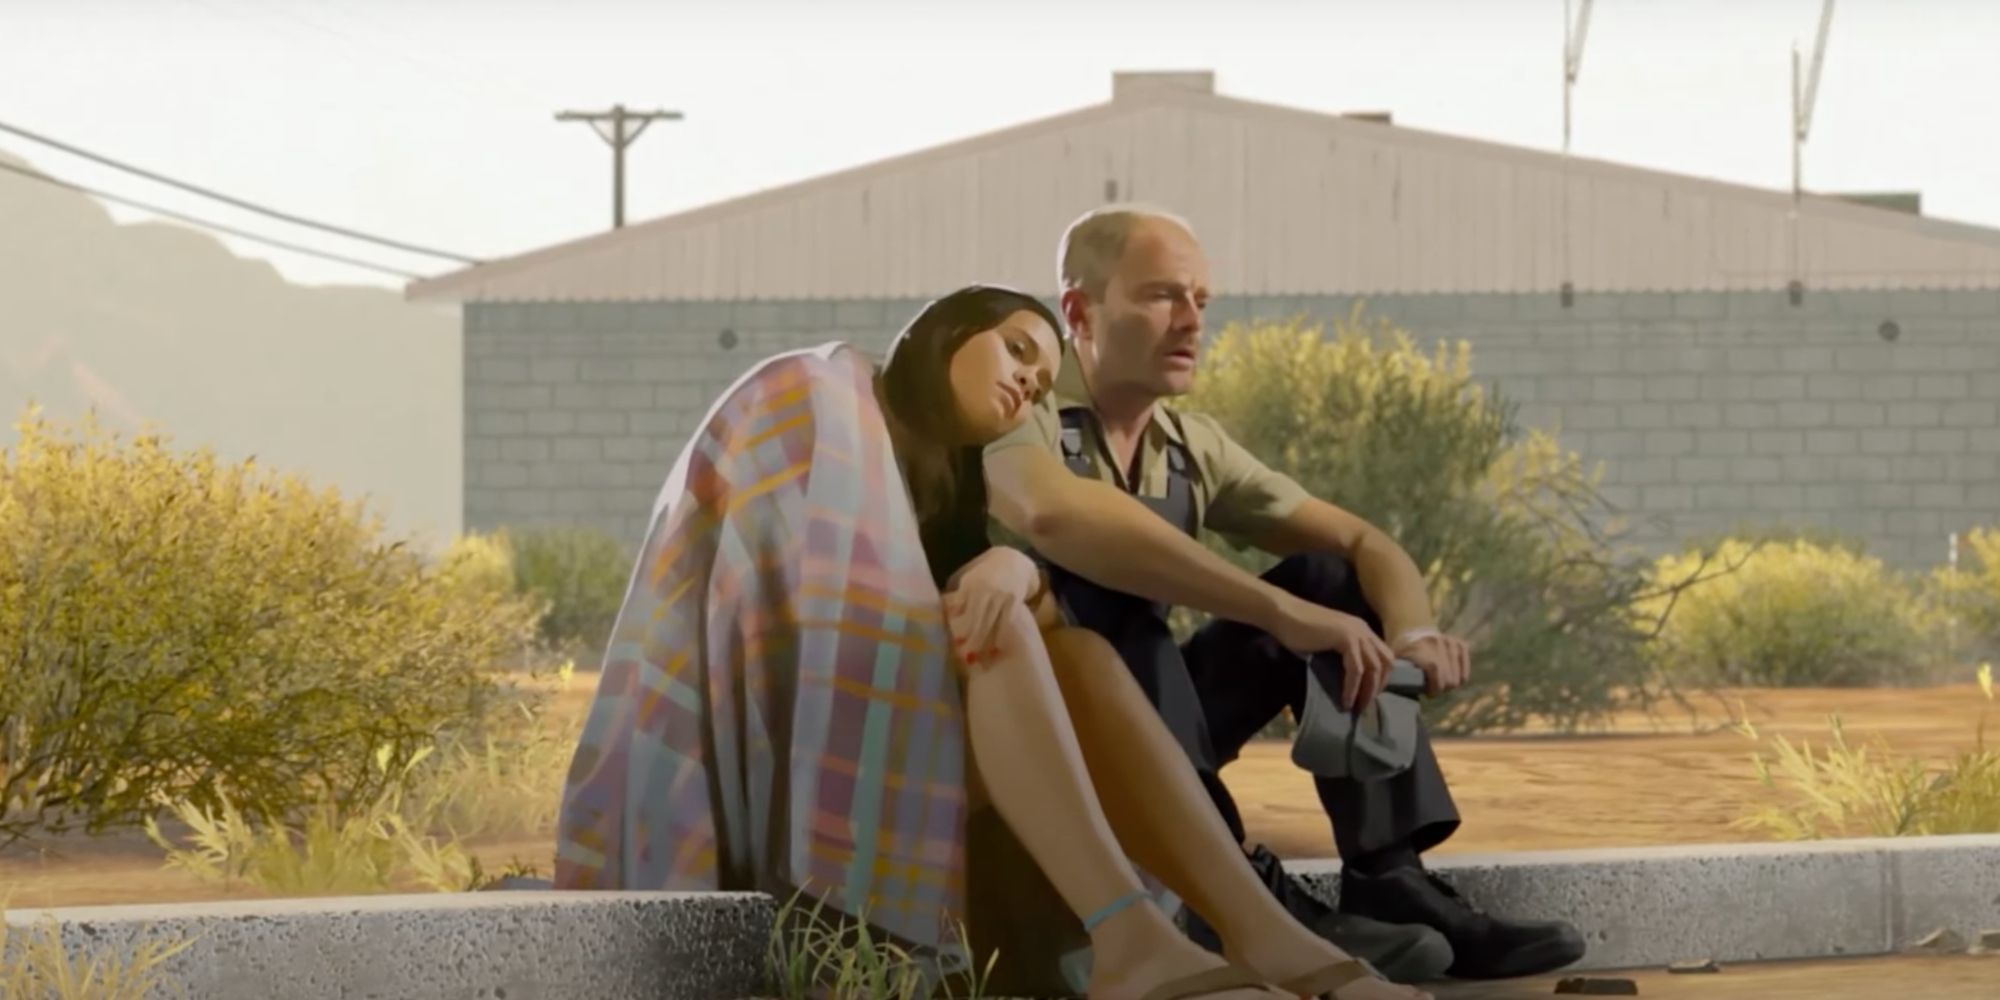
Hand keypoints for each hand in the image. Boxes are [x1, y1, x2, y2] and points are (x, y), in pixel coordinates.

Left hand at [942, 547, 1037, 668]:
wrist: (1013, 560)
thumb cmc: (986, 571)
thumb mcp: (969, 576)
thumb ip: (959, 594)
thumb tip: (947, 612)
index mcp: (970, 583)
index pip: (960, 608)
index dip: (956, 626)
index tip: (953, 642)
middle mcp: (985, 590)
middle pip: (975, 619)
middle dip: (970, 640)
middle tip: (965, 657)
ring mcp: (1001, 595)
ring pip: (991, 623)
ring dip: (985, 642)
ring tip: (980, 659)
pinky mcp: (1015, 600)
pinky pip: (1007, 621)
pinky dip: (1002, 635)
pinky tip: (998, 648)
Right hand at [1267, 595, 1394, 710]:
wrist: (1284, 615)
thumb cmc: (1299, 629)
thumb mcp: (1329, 642)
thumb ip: (1342, 654)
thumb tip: (1349, 680)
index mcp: (1361, 629)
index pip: (1384, 655)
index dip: (1381, 677)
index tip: (1369, 694)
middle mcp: (1363, 629)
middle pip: (1386, 661)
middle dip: (1379, 685)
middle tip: (1366, 703)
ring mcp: (1356, 632)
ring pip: (1374, 667)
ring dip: (1368, 690)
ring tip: (1357, 706)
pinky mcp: (1346, 639)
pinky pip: (1356, 669)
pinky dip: (1352, 687)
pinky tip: (1345, 700)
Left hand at [1395, 631, 1470, 695]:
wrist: (1412, 631)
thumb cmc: (1402, 652)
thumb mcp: (1396, 661)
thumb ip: (1399, 674)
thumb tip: (1401, 688)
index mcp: (1421, 647)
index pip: (1435, 669)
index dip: (1435, 686)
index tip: (1429, 693)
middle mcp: (1438, 642)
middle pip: (1450, 678)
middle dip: (1441, 688)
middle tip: (1433, 690)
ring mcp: (1451, 642)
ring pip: (1459, 678)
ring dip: (1449, 685)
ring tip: (1439, 684)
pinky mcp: (1460, 644)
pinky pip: (1466, 670)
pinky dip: (1460, 677)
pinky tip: (1450, 678)